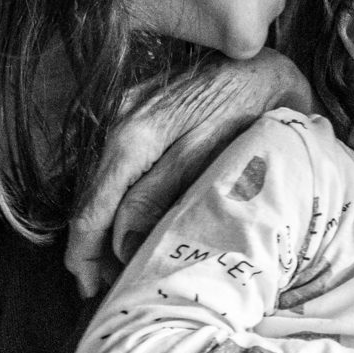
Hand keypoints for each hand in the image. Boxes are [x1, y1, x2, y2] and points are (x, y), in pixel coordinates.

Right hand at [66, 48, 314, 296]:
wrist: (267, 62)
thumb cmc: (250, 110)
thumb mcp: (211, 158)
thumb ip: (161, 196)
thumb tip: (122, 241)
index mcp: (131, 139)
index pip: (90, 211)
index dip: (86, 256)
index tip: (93, 289)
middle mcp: (117, 124)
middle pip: (87, 201)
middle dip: (92, 248)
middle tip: (109, 284)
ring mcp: (123, 115)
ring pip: (97, 187)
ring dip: (103, 228)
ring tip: (120, 264)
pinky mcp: (136, 113)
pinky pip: (112, 169)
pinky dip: (114, 203)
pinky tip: (129, 224)